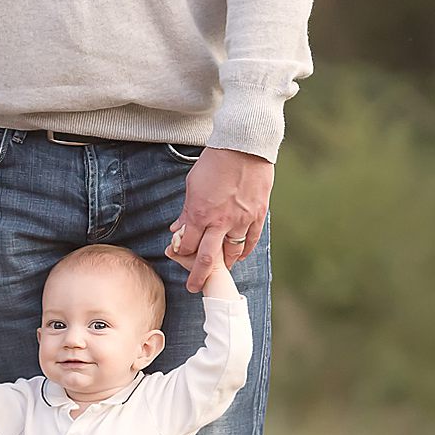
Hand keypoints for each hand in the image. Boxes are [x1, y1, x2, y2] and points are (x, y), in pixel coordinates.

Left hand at [170, 148, 273, 291]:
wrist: (244, 146)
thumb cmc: (214, 163)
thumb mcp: (192, 186)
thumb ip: (186, 211)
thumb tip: (176, 229)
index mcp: (200, 214)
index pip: (188, 245)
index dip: (183, 253)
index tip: (180, 255)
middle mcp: (220, 222)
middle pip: (207, 259)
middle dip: (198, 277)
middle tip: (194, 287)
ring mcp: (241, 220)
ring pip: (232, 253)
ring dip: (224, 264)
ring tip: (219, 271)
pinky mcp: (258, 215)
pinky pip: (251, 241)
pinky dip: (244, 251)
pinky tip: (238, 257)